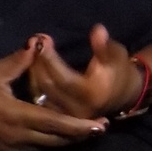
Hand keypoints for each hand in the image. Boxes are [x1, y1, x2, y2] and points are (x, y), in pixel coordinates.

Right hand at [0, 40, 106, 150]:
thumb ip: (19, 61)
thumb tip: (38, 43)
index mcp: (18, 116)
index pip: (57, 124)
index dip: (81, 127)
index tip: (102, 126)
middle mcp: (19, 138)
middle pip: (58, 140)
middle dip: (80, 135)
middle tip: (101, 127)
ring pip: (47, 149)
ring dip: (64, 141)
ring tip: (82, 131)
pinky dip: (45, 145)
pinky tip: (53, 136)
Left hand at [27, 25, 141, 119]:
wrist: (121, 95)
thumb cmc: (118, 71)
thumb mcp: (116, 55)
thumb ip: (104, 46)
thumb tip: (97, 30)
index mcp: (92, 95)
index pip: (63, 78)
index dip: (50, 59)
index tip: (41, 40)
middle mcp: (77, 110)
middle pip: (47, 86)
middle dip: (37, 62)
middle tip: (33, 41)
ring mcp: (66, 117)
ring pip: (39, 94)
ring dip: (31, 71)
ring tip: (30, 50)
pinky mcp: (59, 119)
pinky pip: (38, 100)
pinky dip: (33, 82)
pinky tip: (31, 65)